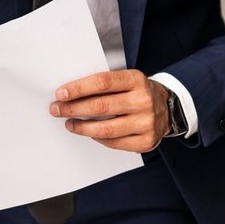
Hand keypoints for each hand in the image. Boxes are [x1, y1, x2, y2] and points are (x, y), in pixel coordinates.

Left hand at [51, 70, 168, 151]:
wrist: (168, 108)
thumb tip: (70, 94)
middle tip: (56, 109)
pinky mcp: (146, 141)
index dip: (79, 88)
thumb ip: (104, 85)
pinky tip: (89, 133)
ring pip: (106, 129)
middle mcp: (143, 100)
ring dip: (81, 127)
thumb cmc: (137, 92)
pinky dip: (98, 139)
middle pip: (101, 107)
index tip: (60, 93)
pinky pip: (114, 143)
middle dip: (73, 108)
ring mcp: (147, 122)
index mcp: (136, 80)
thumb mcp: (126, 80)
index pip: (103, 82)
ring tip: (69, 124)